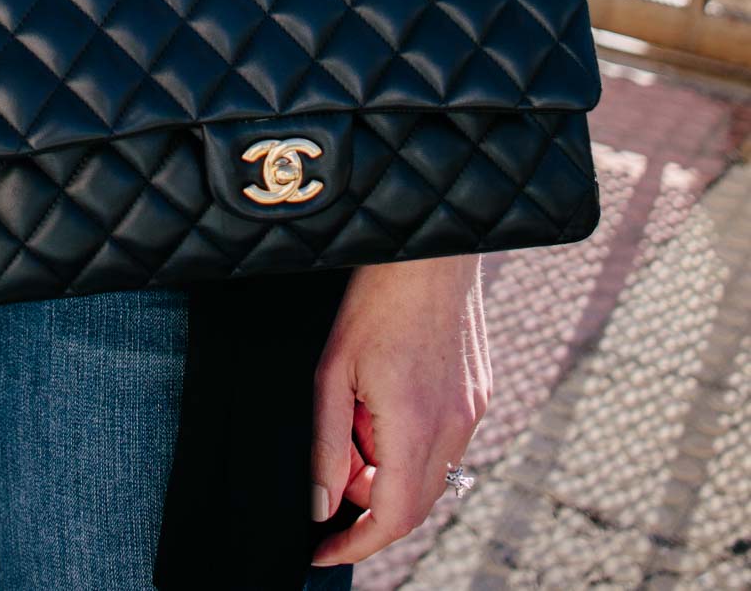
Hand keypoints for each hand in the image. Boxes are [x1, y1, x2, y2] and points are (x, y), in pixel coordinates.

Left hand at [310, 254, 490, 567]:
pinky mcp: (479, 393)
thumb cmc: (375, 300)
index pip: (393, 518)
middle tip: (336, 460)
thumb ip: (326, 444)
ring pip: (430, 473)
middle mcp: (455, 427)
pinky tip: (386, 398)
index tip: (324, 551)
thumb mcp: (333, 371)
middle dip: (368, 500)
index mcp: (417, 425)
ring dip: (390, 467)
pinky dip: (412, 442)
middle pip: (414, 502)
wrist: (430, 249)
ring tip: (358, 415)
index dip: (357, 544)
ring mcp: (473, 411)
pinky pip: (446, 442)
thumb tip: (320, 504)